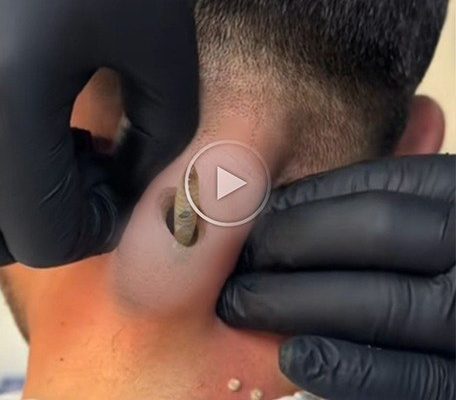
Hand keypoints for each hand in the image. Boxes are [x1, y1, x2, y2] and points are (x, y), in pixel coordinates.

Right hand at [0, 0, 197, 266]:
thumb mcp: (158, 40)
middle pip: (4, 230)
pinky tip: (36, 104)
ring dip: (34, 186)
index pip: (44, 240)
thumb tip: (139, 189)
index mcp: (3, 102)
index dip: (96, 227)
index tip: (125, 185)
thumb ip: (161, 135)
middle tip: (98, 160)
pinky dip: (14, 154)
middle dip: (60, 209)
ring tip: (68, 132)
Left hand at [219, 155, 454, 399]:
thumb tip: (284, 207)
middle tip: (234, 258)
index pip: (376, 186)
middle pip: (374, 230)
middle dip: (287, 243)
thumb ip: (385, 208)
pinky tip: (293, 356)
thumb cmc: (445, 256)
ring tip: (239, 304)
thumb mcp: (432, 215)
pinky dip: (347, 369)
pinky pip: (413, 380)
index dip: (301, 202)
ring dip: (294, 303)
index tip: (250, 219)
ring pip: (383, 304)